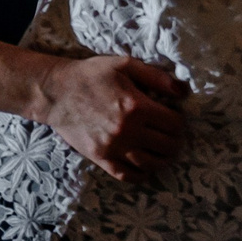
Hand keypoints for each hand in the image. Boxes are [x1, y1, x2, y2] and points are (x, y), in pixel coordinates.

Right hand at [25, 54, 187, 181]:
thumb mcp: (126, 65)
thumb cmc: (92, 75)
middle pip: (167, 146)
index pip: (174, 124)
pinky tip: (146, 168)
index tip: (177, 120)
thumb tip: (184, 91)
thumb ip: (157, 77)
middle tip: (173, 137)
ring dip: (163, 160)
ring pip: (150, 163)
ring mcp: (113, 147)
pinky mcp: (100, 157)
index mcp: (137, 106)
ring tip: (164, 153)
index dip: (181, 123)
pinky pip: (126, 175)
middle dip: (175, 142)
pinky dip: (141, 175)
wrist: (57, 92)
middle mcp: (127, 130)